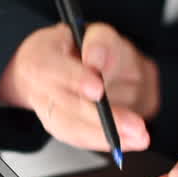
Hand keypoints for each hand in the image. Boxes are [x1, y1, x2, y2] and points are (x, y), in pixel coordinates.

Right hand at [0, 23, 156, 151]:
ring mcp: (47, 111)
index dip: (77, 79)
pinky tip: (124, 144)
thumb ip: (98, 42)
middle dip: (100, 119)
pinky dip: (103, 142)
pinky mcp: (58, 127)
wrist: (54, 65)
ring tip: (138, 138)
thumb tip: (96, 61)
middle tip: (134, 126)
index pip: (54, 69)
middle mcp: (40, 88)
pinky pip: (78, 139)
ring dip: (105, 137)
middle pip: (67, 106)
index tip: (97, 89)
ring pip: (72, 129)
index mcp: (41, 58)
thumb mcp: (89, 32)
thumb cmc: (74, 48)